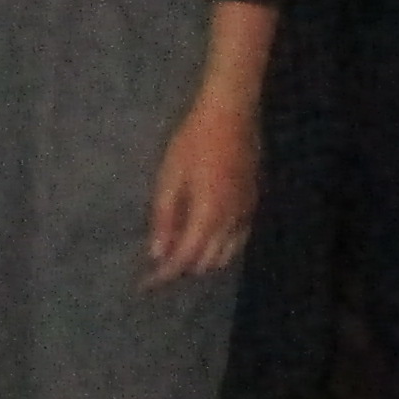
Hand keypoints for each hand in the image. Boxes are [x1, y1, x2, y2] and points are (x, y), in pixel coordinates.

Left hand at [145, 83, 261, 283]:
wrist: (232, 114)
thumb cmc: (194, 141)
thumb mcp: (170, 177)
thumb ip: (163, 217)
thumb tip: (156, 254)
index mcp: (208, 216)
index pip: (185, 259)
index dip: (164, 275)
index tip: (146, 285)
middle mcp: (231, 222)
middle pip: (206, 262)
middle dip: (181, 268)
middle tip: (157, 266)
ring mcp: (246, 214)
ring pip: (225, 254)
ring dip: (201, 260)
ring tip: (178, 252)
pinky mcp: (253, 203)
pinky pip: (237, 239)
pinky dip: (220, 247)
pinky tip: (204, 238)